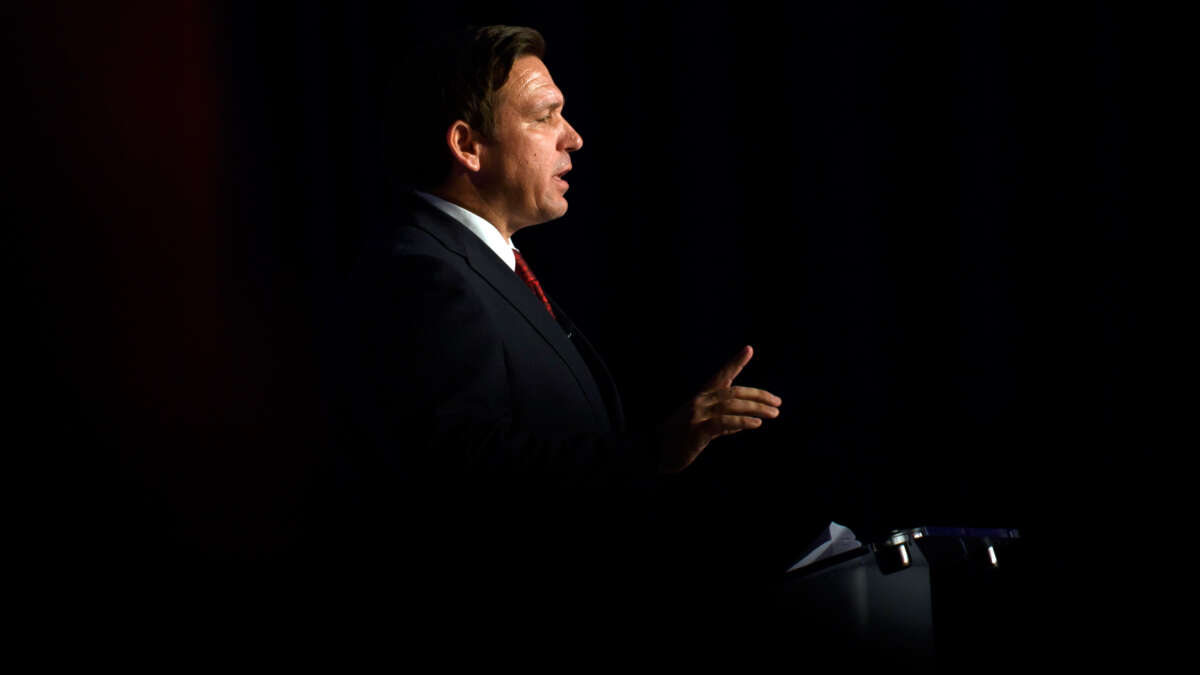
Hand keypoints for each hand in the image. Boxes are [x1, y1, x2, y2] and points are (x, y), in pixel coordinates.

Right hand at [657, 345, 781, 473]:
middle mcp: (700, 402)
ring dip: (756, 408)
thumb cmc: (679, 440)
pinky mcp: (697, 431)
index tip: (749, 349)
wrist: (655, 453)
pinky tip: (757, 424)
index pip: (721, 376)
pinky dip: (742, 422)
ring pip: (732, 406)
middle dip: (758, 395)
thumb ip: (723, 423)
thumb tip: (744, 423)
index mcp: (700, 398)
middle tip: (777, 402)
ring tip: (774, 413)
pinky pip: (724, 423)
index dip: (735, 362)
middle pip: (734, 392)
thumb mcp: (702, 428)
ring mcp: (697, 415)